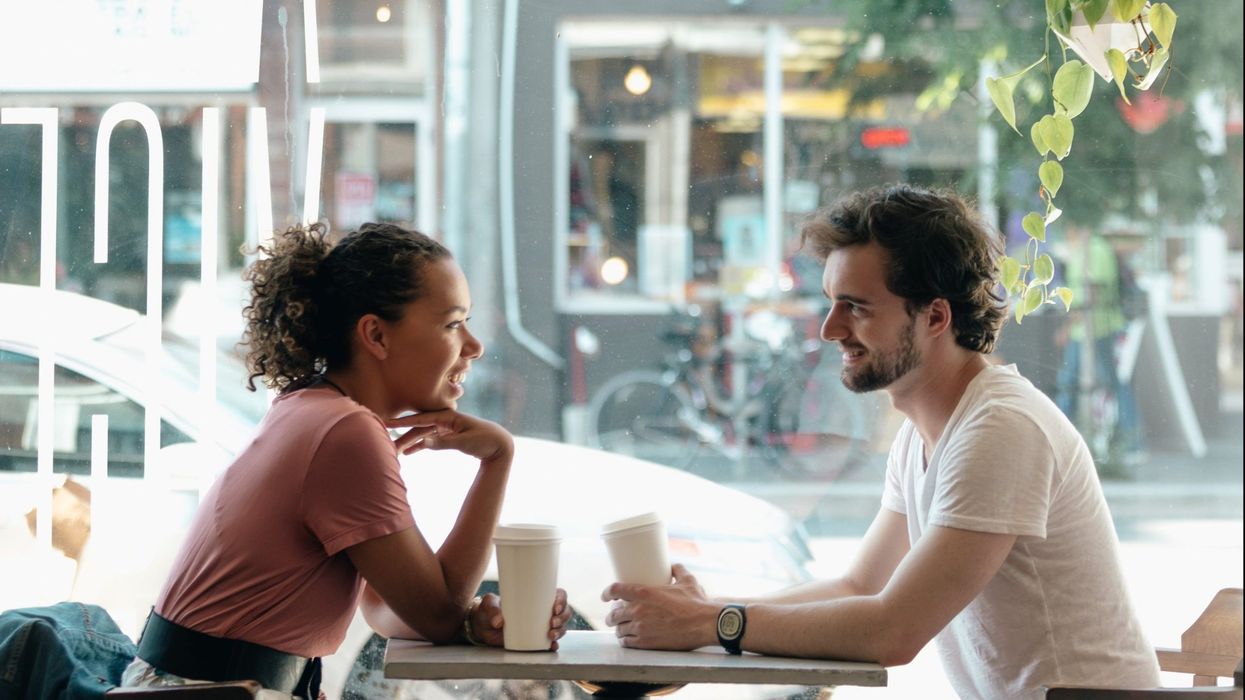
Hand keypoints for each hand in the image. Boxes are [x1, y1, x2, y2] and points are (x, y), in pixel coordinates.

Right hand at [387, 410, 513, 464]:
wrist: (500, 444)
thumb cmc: (484, 440)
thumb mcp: (464, 442)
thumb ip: (442, 443)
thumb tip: (422, 442)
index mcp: (448, 416)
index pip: (421, 418)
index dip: (403, 422)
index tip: (387, 422)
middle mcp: (445, 419)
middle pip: (419, 427)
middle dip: (403, 435)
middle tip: (385, 441)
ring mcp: (446, 427)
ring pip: (423, 434)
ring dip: (410, 442)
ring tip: (395, 451)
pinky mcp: (449, 435)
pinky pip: (430, 439)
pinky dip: (420, 445)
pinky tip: (410, 452)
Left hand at [473, 589, 574, 649]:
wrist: (483, 627)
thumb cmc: (489, 610)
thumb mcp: (489, 605)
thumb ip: (492, 609)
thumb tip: (499, 622)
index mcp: (537, 598)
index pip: (557, 595)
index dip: (561, 600)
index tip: (555, 608)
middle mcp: (543, 611)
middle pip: (564, 612)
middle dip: (563, 618)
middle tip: (552, 623)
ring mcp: (541, 626)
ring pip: (561, 627)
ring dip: (560, 631)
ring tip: (551, 635)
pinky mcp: (536, 640)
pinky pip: (551, 642)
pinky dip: (554, 645)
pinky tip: (552, 646)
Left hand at [600, 564, 716, 649]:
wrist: (705, 624)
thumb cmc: (697, 602)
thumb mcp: (687, 580)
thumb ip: (678, 570)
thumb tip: (674, 565)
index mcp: (644, 592)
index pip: (615, 590)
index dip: (607, 593)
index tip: (605, 596)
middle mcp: (638, 610)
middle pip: (613, 613)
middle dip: (612, 614)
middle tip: (615, 615)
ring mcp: (640, 628)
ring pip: (619, 629)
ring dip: (618, 628)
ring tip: (622, 628)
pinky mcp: (646, 643)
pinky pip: (626, 642)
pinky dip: (625, 640)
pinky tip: (627, 639)